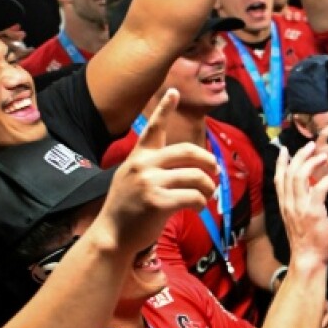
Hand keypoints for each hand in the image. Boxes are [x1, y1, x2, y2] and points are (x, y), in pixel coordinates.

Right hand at [96, 90, 217, 256]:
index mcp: (138, 157)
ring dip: (209, 187)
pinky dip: (202, 203)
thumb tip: (189, 167)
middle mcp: (143, 165)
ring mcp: (149, 183)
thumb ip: (153, 168)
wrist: (112, 236)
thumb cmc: (128, 210)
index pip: (153, 129)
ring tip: (207, 195)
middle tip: (215, 170)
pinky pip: (194, 197)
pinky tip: (198, 208)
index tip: (174, 92)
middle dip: (208, 160)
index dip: (165, 109)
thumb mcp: (132, 179)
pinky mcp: (157, 202)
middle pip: (187, 151)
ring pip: (196, 176)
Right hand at [275, 140, 327, 267]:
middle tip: (310, 145)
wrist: (308, 258)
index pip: (278, 178)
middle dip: (299, 155)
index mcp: (284, 204)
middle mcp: (289, 204)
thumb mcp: (297, 218)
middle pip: (290, 172)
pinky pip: (319, 189)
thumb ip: (298, 203)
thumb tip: (307, 188)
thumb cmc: (306, 240)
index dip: (281, 162)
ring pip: (300, 177)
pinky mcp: (313, 212)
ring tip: (323, 156)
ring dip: (312, 163)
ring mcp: (300, 207)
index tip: (285, 150)